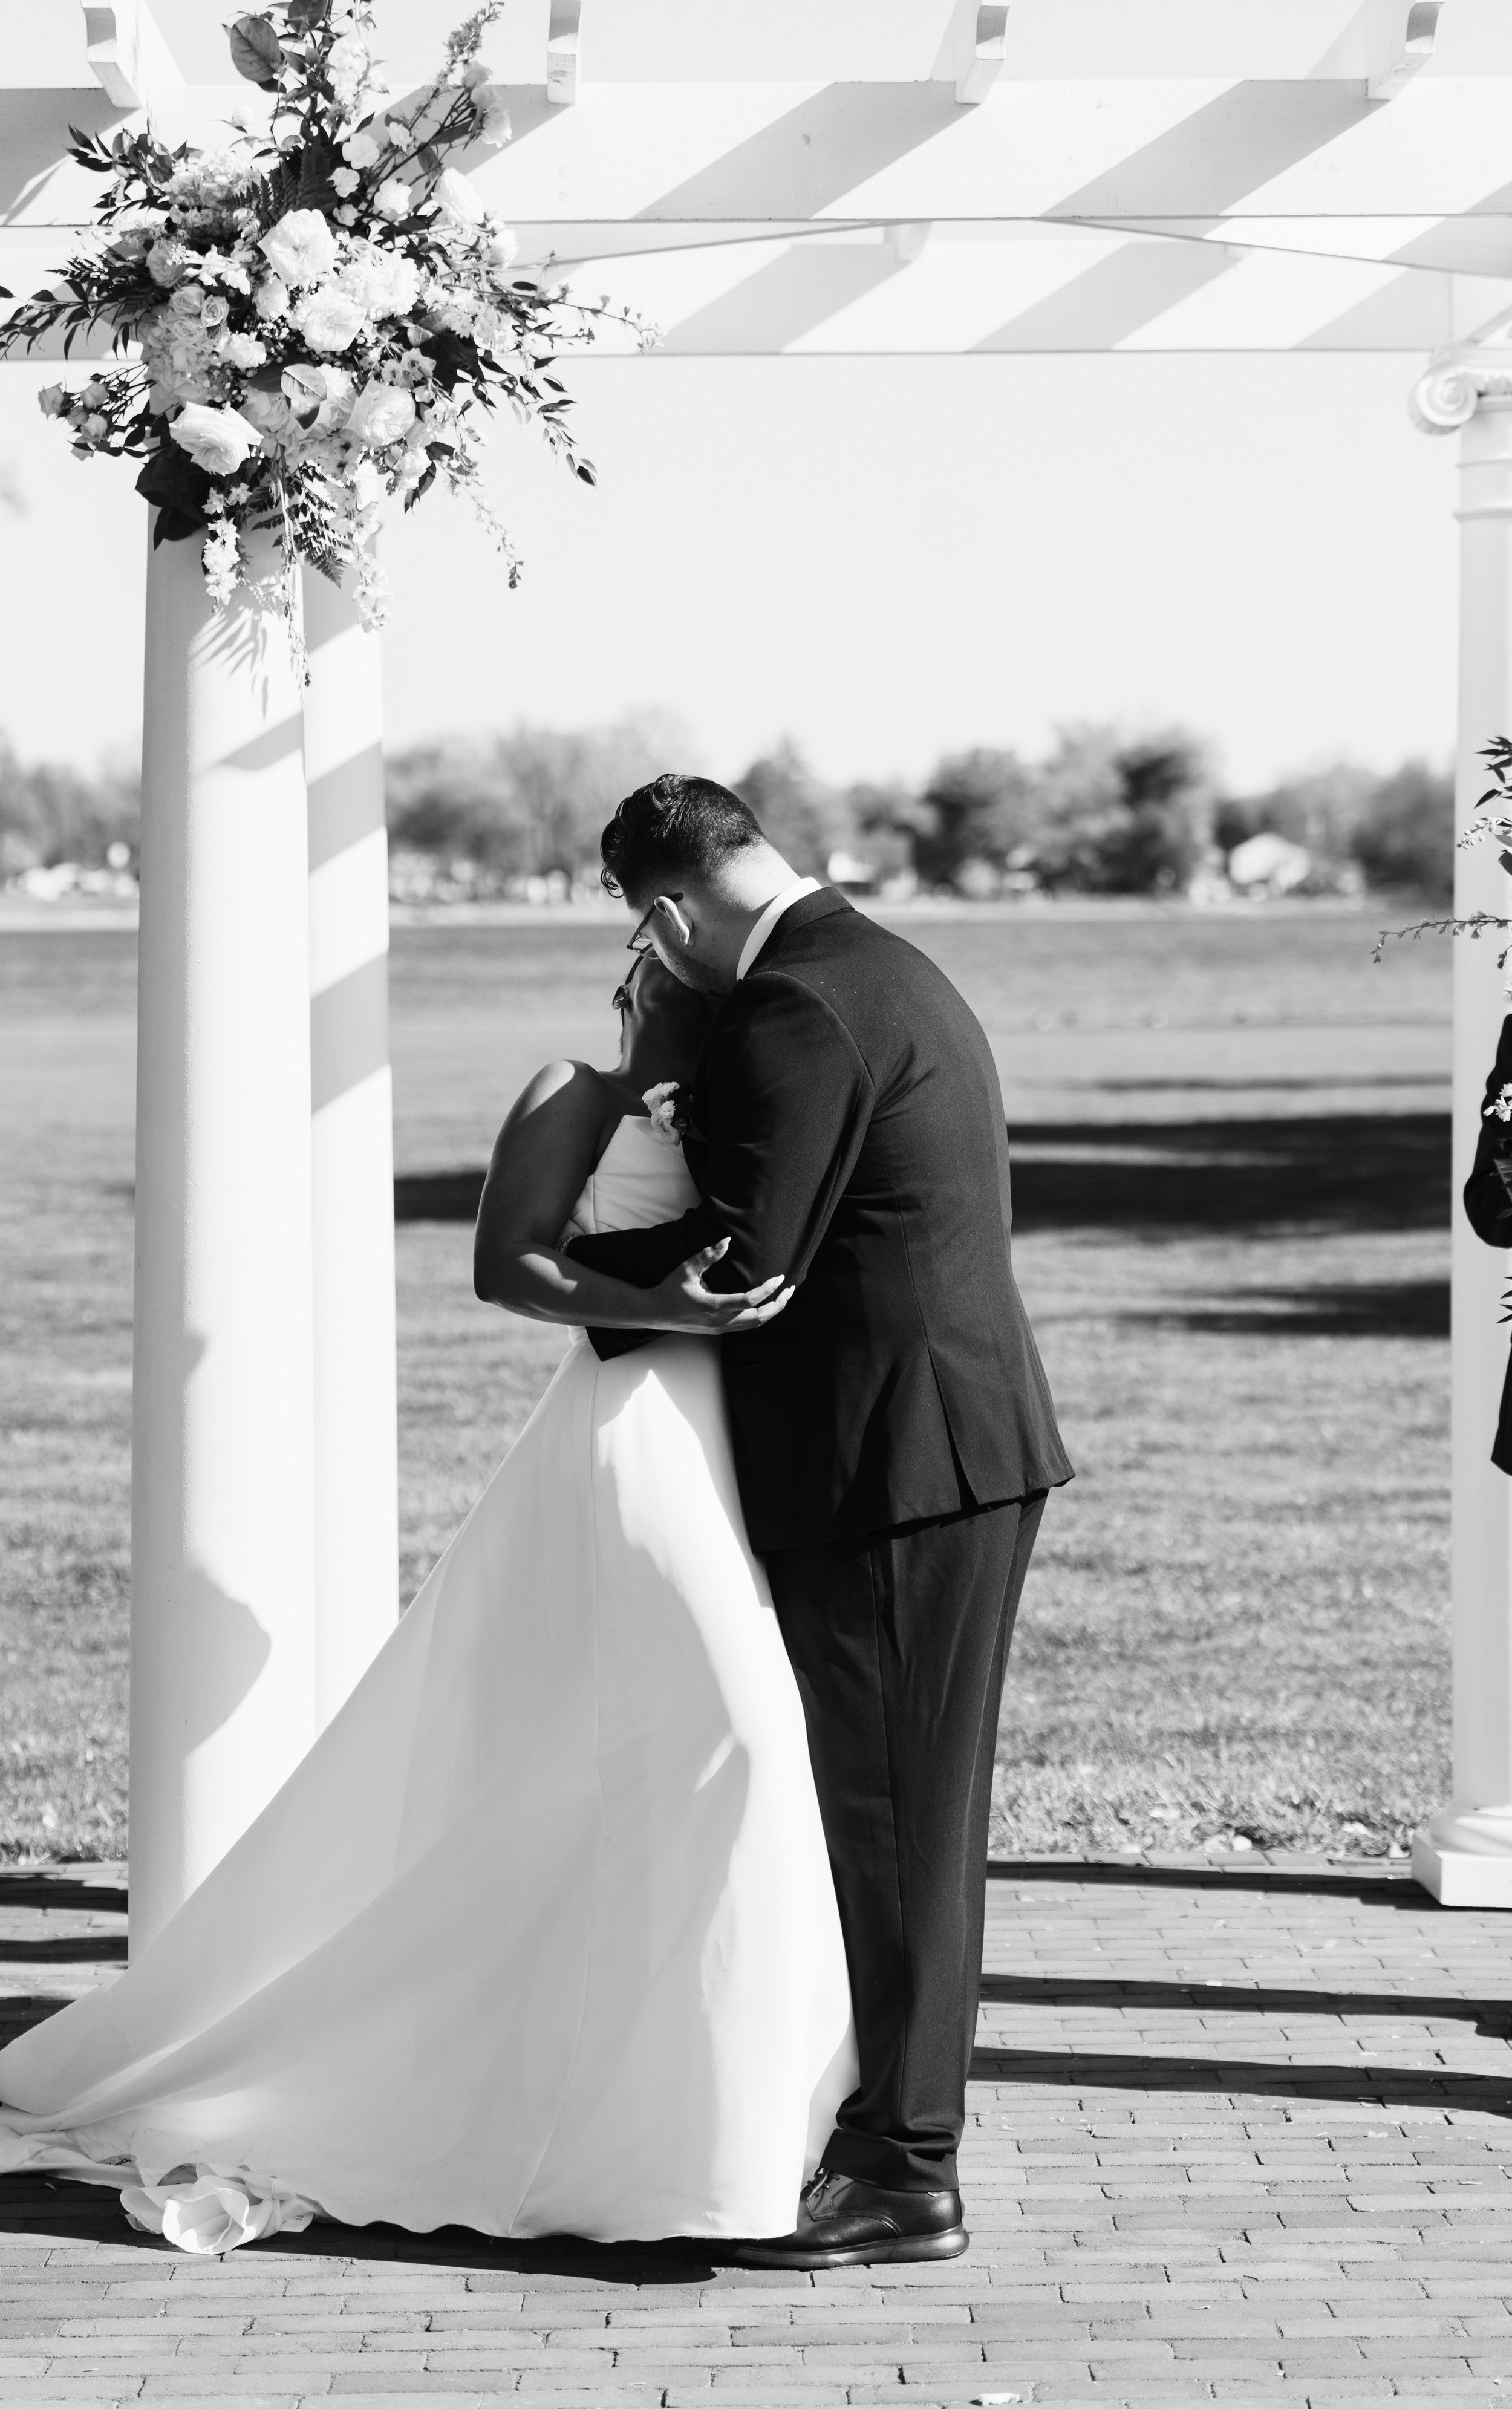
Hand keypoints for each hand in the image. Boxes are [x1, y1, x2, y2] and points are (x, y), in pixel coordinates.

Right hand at [644, 1238, 793, 1335]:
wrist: (655, 1313)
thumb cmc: (670, 1288)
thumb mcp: (686, 1269)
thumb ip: (707, 1255)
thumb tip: (726, 1241)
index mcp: (713, 1306)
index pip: (749, 1301)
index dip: (767, 1290)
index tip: (779, 1278)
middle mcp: (720, 1321)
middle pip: (759, 1318)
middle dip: (778, 1304)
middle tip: (790, 1288)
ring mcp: (720, 1328)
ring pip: (755, 1325)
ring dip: (772, 1312)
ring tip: (784, 1297)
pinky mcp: (719, 1330)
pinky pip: (747, 1327)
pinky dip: (761, 1316)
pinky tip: (766, 1305)